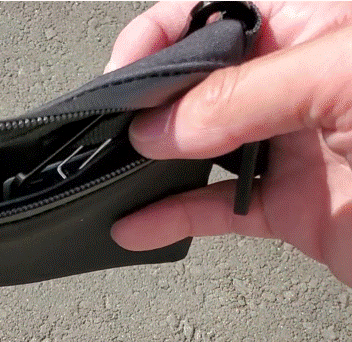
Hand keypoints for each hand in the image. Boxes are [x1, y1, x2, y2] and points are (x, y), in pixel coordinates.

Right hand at [106, 2, 351, 285]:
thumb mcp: (344, 78)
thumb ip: (244, 96)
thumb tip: (158, 124)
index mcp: (313, 24)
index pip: (210, 12)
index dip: (157, 34)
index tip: (121, 75)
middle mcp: (296, 80)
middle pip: (195, 83)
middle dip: (144, 104)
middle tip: (107, 130)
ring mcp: (291, 144)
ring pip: (197, 148)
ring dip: (148, 163)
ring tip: (107, 175)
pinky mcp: (291, 205)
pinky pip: (216, 208)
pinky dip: (171, 218)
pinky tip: (134, 225)